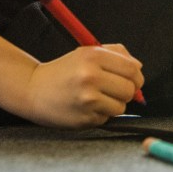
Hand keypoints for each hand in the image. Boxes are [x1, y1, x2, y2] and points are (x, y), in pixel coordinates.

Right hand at [24, 44, 143, 128]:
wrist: (34, 90)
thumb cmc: (63, 71)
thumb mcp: (86, 53)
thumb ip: (115, 54)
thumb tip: (138, 67)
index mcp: (93, 56)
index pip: (131, 69)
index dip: (137, 76)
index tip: (133, 80)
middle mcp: (90, 76)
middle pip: (130, 89)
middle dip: (127, 91)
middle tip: (115, 89)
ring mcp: (87, 99)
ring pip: (121, 106)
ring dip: (114, 104)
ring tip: (98, 97)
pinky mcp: (84, 118)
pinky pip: (107, 118)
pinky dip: (101, 114)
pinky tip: (87, 107)